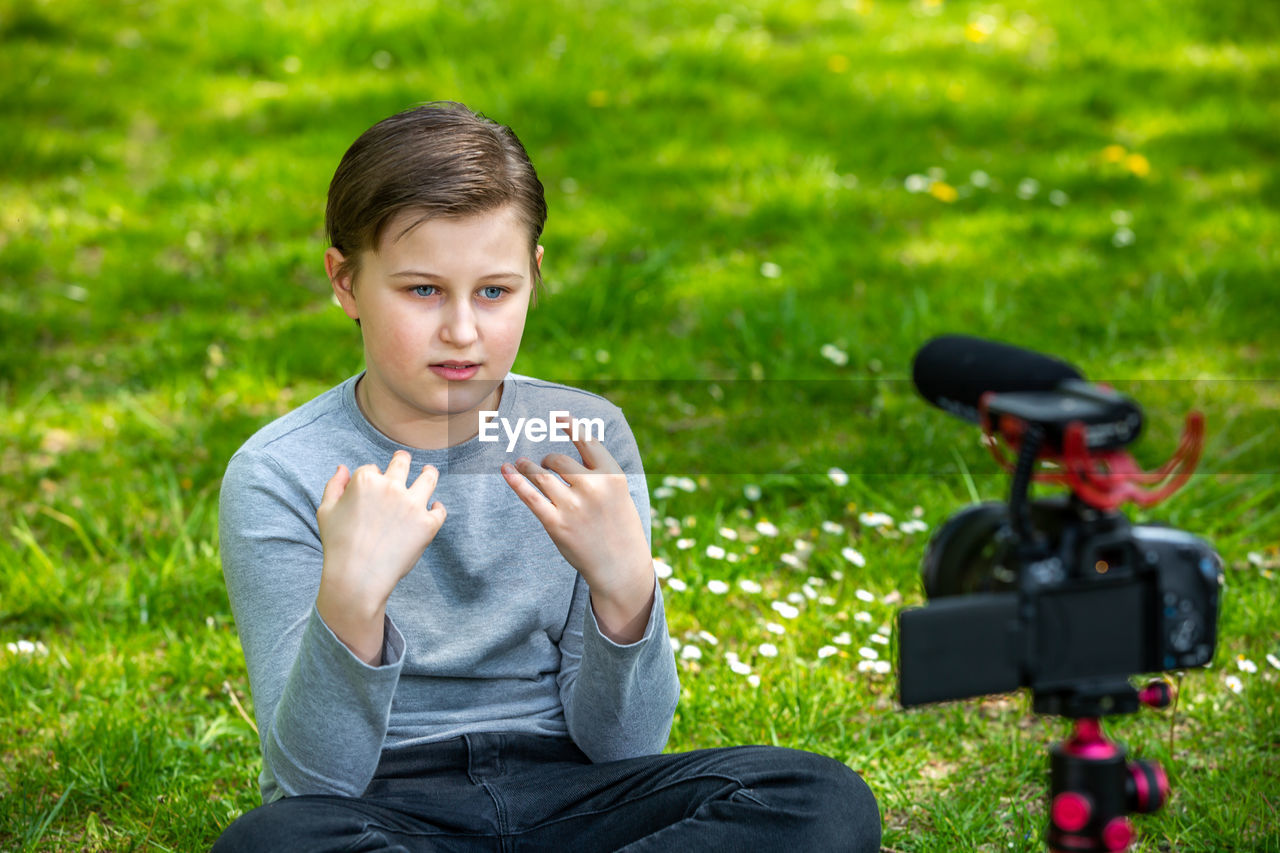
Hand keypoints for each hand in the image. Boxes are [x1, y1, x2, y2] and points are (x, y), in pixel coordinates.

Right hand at [315, 451, 445, 661]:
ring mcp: (412, 504)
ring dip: (429, 473)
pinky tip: (434, 509)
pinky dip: (437, 509)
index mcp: (365, 480)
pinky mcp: (428, 524)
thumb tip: (343, 467)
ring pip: (429, 477)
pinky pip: (439, 510)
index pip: (372, 468)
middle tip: (404, 461)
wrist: (356, 578)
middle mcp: (391, 487)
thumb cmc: (338, 546)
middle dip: (402, 460)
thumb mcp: (325, 512)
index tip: (372, 489)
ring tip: (429, 472)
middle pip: (402, 462)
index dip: (372, 477)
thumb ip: (334, 485)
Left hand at [501, 435, 653, 642]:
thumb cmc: (619, 526)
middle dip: (547, 461)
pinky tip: (506, 471)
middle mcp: (592, 487)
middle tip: (545, 465)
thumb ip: (598, 472)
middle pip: (557, 459)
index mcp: (612, 475)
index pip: (586, 440)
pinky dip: (515, 481)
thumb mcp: (618, 493)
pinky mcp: (556, 524)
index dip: (569, 425)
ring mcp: (573, 506)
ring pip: (540, 475)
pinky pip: (530, 496)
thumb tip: (567, 450)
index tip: (557, 417)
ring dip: (527, 467)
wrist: (620, 566)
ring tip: (521, 464)